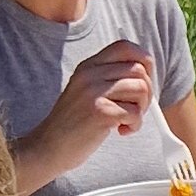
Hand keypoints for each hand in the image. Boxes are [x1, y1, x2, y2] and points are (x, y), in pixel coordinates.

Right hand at [33, 39, 155, 177]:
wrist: (48, 148)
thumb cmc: (74, 124)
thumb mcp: (87, 91)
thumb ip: (109, 78)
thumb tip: (146, 72)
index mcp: (88, 66)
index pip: (125, 47)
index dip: (144, 61)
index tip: (143, 81)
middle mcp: (89, 74)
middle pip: (139, 70)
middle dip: (146, 92)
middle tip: (135, 109)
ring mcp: (93, 92)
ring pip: (141, 88)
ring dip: (141, 109)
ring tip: (127, 121)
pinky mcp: (99, 112)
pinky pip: (135, 112)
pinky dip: (135, 125)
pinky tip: (121, 131)